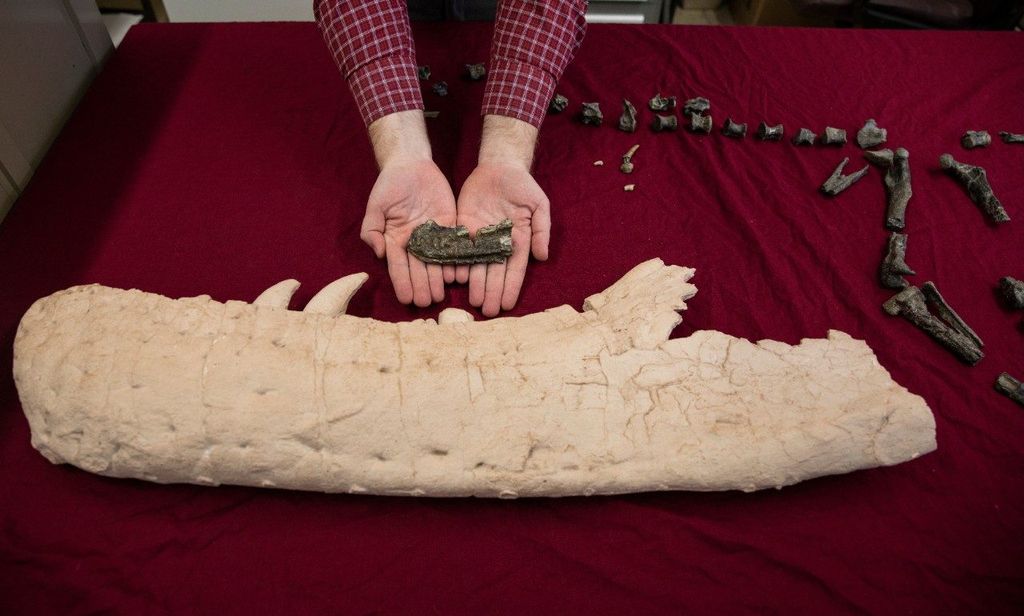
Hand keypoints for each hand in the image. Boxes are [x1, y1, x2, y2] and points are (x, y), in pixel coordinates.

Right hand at [362, 158, 456, 306]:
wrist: (410, 164)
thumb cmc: (389, 185)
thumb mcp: (375, 206)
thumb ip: (371, 230)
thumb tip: (378, 253)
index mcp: (396, 240)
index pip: (399, 266)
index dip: (402, 282)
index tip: (406, 299)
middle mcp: (416, 242)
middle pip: (419, 268)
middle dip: (422, 286)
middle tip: (426, 302)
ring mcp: (434, 235)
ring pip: (437, 261)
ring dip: (439, 278)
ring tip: (441, 294)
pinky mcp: (451, 225)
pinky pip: (454, 245)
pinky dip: (456, 259)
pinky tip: (458, 273)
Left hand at [456, 161, 549, 316]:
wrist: (500, 166)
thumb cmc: (523, 185)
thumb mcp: (539, 205)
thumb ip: (542, 230)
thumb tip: (543, 257)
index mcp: (517, 240)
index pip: (514, 269)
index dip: (511, 287)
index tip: (507, 304)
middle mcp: (497, 243)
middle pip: (494, 271)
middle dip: (491, 291)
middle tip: (487, 311)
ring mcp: (479, 236)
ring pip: (476, 264)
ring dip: (475, 283)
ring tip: (473, 301)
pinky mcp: (463, 227)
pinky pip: (460, 248)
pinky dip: (457, 262)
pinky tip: (455, 278)